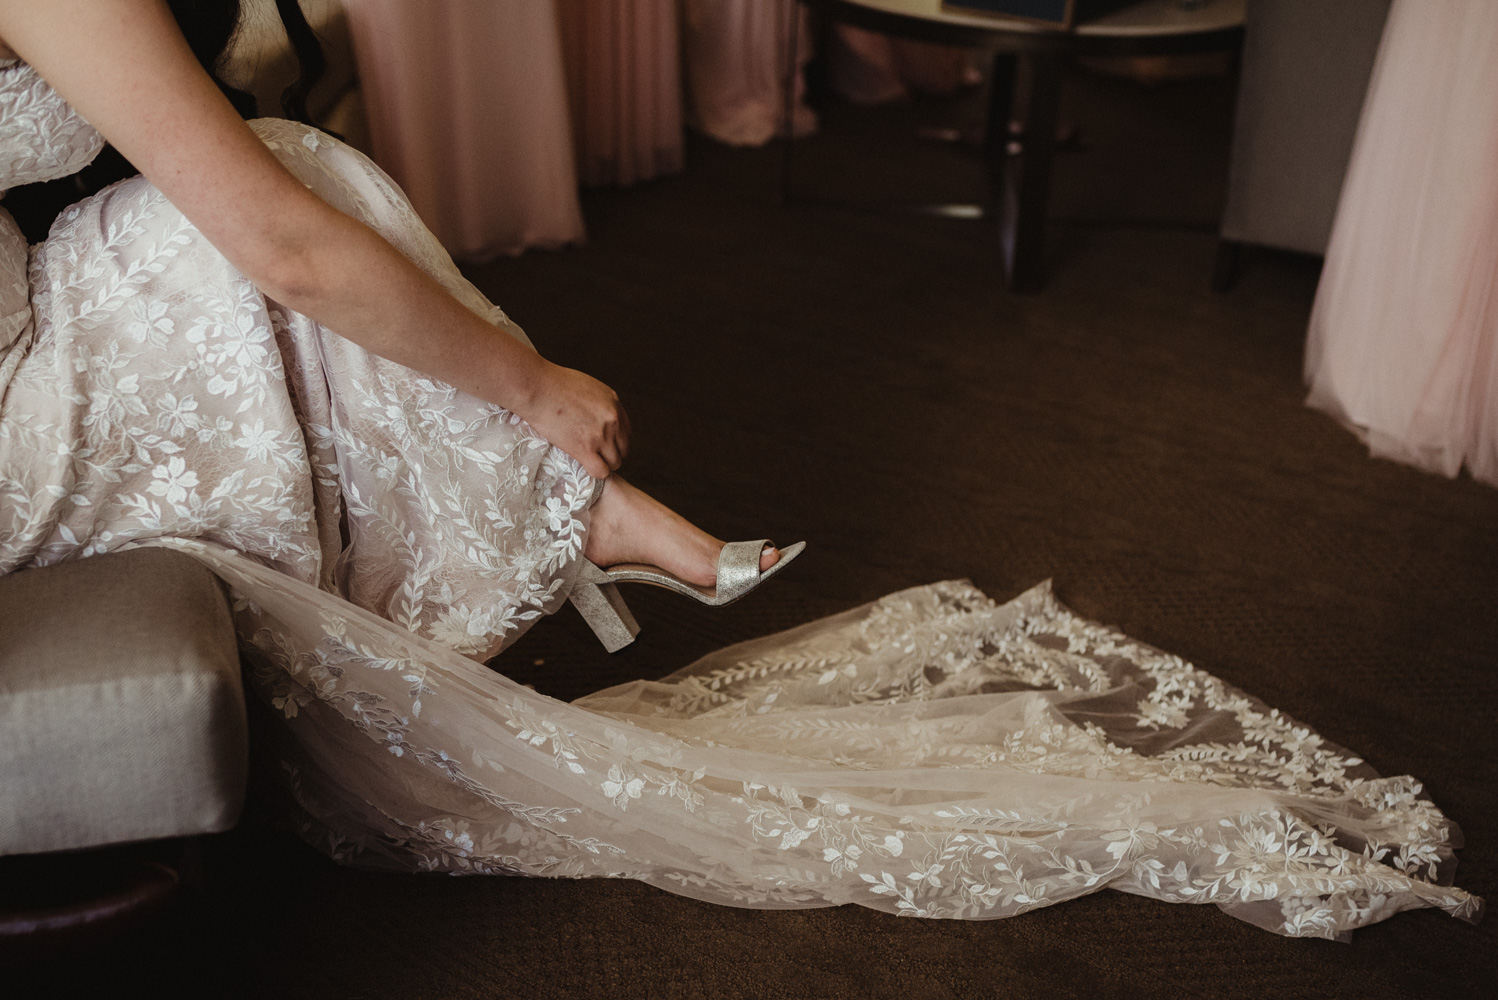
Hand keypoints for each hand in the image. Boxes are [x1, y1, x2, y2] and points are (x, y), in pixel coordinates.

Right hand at [517, 361, 629, 478]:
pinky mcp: (584, 448)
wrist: (537, 388)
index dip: (615, 441)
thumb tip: (594, 414)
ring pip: (614, 462)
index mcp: (613, 403)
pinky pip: (601, 471)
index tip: (603, 445)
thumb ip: (597, 402)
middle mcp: (612, 419)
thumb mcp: (586, 386)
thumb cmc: (552, 383)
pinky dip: (595, 473)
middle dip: (611, 454)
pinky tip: (584, 468)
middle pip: (623, 449)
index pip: (626, 432)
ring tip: (588, 462)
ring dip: (603, 465)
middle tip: (595, 456)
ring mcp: (600, 435)